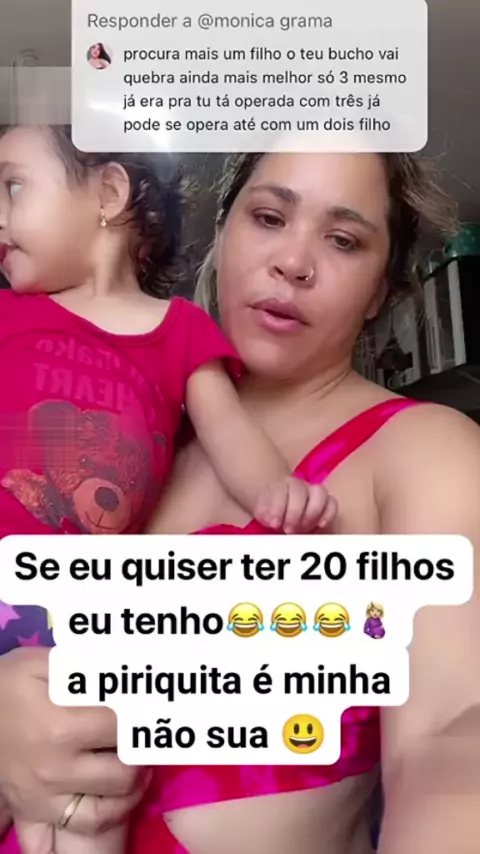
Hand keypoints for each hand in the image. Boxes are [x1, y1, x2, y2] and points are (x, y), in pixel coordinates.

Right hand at [0, 648, 149, 843]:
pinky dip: (107, 815)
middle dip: (139, 756)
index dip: (139, 719)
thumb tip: (120, 669)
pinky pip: (83, 824)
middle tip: (145, 742)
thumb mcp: (40, 664)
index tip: (147, 712)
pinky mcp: (36, 811)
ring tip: (140, 770)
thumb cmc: (6, 686)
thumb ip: (82, 668)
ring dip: (131, 789)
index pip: (121, 729)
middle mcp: (56, 768)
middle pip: (122, 772)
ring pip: (108, 807)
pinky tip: (117, 796)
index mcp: (61, 727)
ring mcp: (46, 795)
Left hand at [254, 477, 336, 533]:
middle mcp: (297, 485)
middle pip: (299, 491)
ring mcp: (312, 492)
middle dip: (294, 512)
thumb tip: (270, 520)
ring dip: (312, 513)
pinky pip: (332, 503)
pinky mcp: (325, 502)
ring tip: (303, 529)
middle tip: (287, 529)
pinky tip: (321, 525)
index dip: (277, 507)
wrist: (279, 508)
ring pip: (319, 493)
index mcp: (278, 485)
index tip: (273, 524)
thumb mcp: (263, 513)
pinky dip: (328, 514)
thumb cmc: (270, 513)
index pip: (279, 490)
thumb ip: (265, 513)